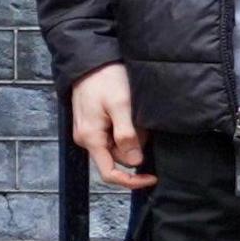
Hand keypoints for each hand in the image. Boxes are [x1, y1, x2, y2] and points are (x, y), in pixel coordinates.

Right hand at [68, 64, 149, 189]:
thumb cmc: (105, 79)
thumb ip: (127, 136)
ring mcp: (89, 131)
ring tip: (134, 112)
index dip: (132, 180)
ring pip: (118, 146)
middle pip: (117, 157)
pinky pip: (114, 135)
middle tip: (143, 123)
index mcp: (91, 138)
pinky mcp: (94, 123)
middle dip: (136, 146)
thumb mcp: (121, 106)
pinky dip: (126, 128)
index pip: (109, 173)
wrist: (90, 60)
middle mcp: (86, 138)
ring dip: (132, 136)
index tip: (153, 177)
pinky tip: (129, 112)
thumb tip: (136, 162)